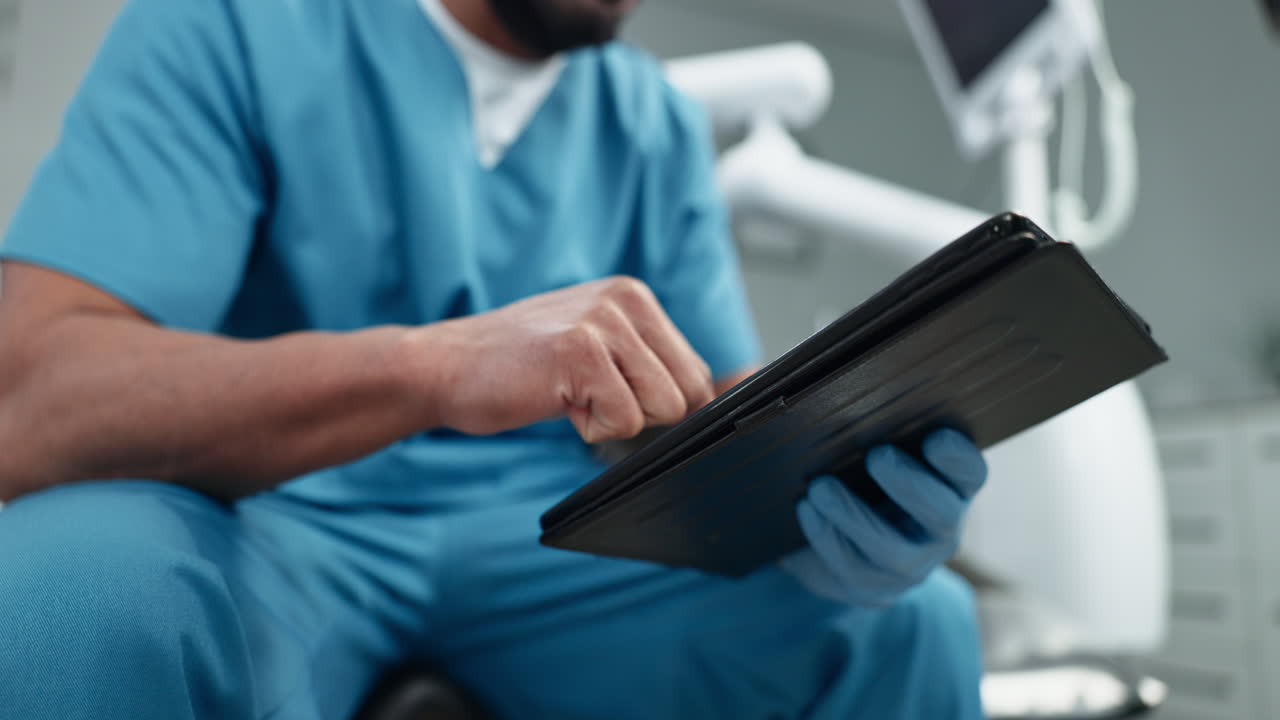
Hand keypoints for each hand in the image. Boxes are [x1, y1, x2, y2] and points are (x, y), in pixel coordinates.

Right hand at [413, 276, 715, 442]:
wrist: (443, 365)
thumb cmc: (516, 366)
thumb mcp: (592, 344)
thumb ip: (644, 360)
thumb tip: (704, 397)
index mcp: (633, 296)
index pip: (695, 372)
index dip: (656, 402)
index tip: (607, 393)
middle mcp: (625, 301)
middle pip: (688, 392)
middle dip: (641, 412)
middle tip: (584, 394)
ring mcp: (603, 323)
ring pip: (664, 408)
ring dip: (614, 418)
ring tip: (568, 393)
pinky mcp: (581, 353)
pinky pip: (626, 421)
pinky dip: (590, 428)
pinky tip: (554, 400)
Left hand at [779, 428, 986, 606]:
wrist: (831, 536)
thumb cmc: (858, 475)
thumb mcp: (869, 453)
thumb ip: (873, 429)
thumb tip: (843, 392)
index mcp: (951, 488)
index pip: (970, 473)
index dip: (959, 458)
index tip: (936, 437)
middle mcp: (941, 530)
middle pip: (941, 513)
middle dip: (910, 484)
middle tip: (877, 454)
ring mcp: (911, 566)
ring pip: (893, 551)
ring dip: (855, 517)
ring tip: (820, 487)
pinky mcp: (875, 590)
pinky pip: (852, 571)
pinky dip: (827, 537)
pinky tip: (806, 510)